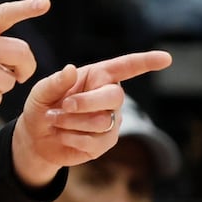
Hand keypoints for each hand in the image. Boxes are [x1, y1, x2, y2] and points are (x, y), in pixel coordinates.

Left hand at [11, 51, 173, 184]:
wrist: (36, 137)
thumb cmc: (42, 106)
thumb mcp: (41, 91)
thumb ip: (55, 82)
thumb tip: (71, 69)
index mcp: (97, 77)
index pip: (126, 67)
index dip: (145, 62)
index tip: (165, 58)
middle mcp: (109, 97)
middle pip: (114, 97)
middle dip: (86, 102)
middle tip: (63, 105)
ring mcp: (111, 121)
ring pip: (101, 122)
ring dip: (71, 122)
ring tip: (55, 119)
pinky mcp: (105, 143)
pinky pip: (93, 141)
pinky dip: (71, 137)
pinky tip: (62, 133)